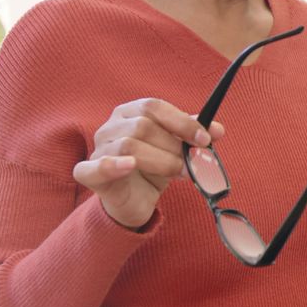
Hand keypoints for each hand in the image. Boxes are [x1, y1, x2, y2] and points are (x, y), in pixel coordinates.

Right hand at [72, 98, 223, 228]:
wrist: (134, 200)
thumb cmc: (154, 166)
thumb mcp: (177, 149)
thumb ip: (194, 136)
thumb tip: (218, 129)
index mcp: (130, 112)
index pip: (153, 107)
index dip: (181, 121)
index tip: (204, 139)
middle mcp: (111, 126)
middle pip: (143, 127)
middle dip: (174, 146)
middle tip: (194, 163)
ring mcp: (98, 148)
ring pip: (129, 145)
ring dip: (161, 160)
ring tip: (180, 172)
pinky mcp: (88, 173)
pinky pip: (96, 167)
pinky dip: (113, 165)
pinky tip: (130, 165)